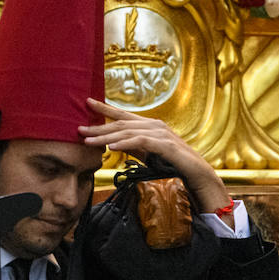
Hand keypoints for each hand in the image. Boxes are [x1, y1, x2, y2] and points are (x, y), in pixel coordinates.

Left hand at [79, 98, 230, 213]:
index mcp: (151, 126)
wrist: (199, 176)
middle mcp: (155, 126)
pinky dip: (124, 144)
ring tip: (88, 142)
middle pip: (121, 123)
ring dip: (106, 137)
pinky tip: (111, 148)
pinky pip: (141, 142)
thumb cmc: (176, 166)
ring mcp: (161, 134)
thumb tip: (114, 144)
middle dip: (98, 127)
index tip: (87, 102)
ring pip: (128, 132)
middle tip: (79, 130)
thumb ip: (134, 147)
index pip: (123, 115)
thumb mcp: (150, 155)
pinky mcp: (166, 145)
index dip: (104, 108)